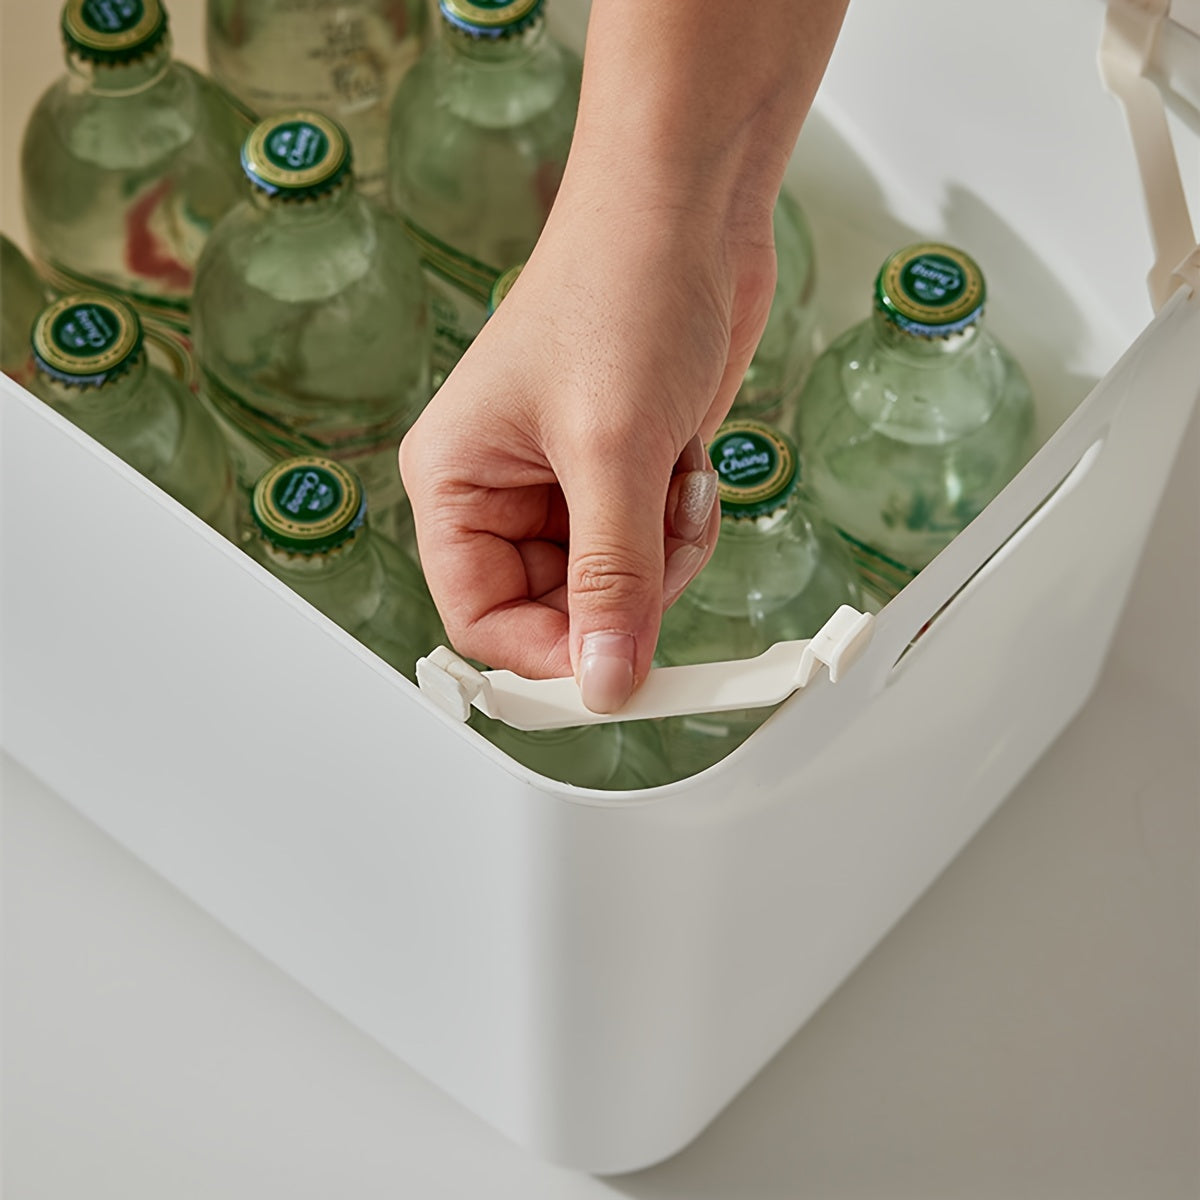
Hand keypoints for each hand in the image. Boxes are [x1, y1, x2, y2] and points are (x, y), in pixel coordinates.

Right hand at [399, 180, 777, 710]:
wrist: (688, 209)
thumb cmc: (620, 288)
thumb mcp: (612, 451)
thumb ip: (611, 579)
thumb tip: (604, 683)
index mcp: (456, 482)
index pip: (480, 618)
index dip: (547, 656)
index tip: (616, 673)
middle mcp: (501, 492)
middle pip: (554, 611)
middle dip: (623, 595)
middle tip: (662, 547)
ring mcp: (564, 485)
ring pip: (613, 586)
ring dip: (662, 557)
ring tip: (675, 482)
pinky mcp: (621, 473)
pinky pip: (652, 548)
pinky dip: (682, 526)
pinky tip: (687, 465)